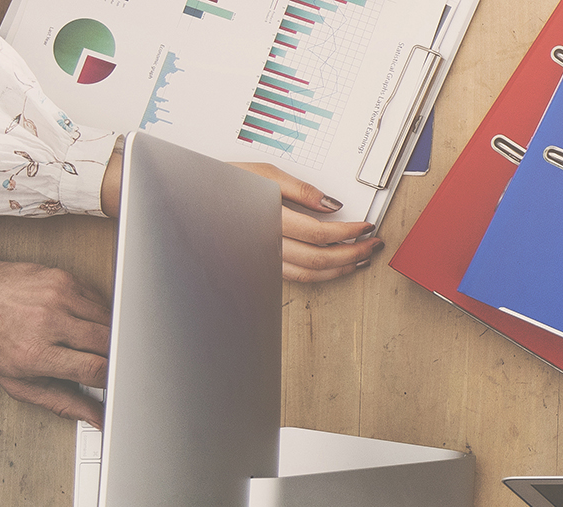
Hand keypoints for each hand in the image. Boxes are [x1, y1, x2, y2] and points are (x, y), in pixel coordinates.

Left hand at [0, 259, 110, 424]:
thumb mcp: (21, 382)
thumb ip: (64, 403)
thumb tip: (97, 417)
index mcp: (35, 352)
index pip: (95, 369)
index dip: (111, 380)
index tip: (112, 384)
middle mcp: (47, 321)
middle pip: (110, 343)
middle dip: (113, 357)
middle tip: (103, 364)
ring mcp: (58, 297)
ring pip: (111, 321)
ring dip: (108, 336)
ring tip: (84, 341)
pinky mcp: (65, 279)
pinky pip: (101, 301)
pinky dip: (99, 315)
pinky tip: (79, 321)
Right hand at [227, 163, 383, 282]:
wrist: (190, 197)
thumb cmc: (223, 181)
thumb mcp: (263, 173)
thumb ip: (300, 189)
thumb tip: (331, 204)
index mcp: (268, 220)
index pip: (320, 234)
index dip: (349, 233)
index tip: (366, 226)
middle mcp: (265, 244)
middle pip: (319, 259)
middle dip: (352, 254)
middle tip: (372, 245)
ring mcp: (262, 258)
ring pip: (309, 274)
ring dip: (340, 270)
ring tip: (360, 259)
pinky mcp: (262, 263)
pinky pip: (296, 276)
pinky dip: (321, 274)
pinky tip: (335, 266)